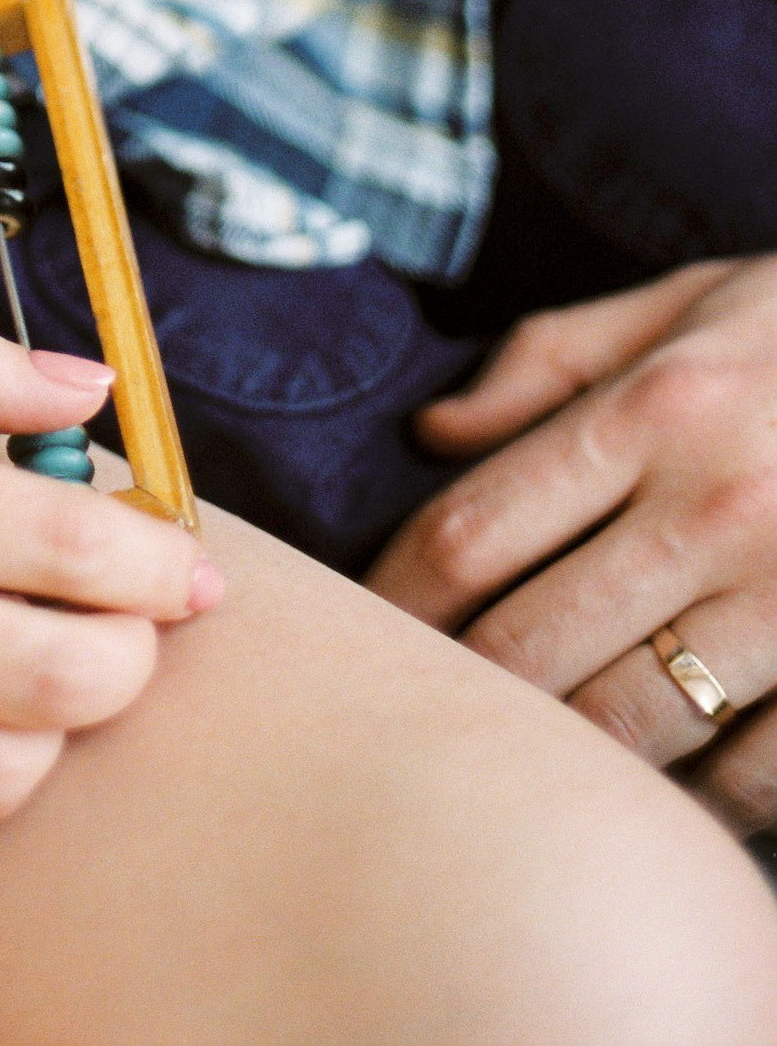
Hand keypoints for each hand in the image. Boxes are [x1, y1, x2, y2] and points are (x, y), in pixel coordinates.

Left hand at [369, 258, 776, 829]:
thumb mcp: (688, 301)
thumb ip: (552, 358)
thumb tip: (432, 433)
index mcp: (653, 410)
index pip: (473, 531)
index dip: (395, 597)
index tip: (361, 630)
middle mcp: (713, 507)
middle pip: (530, 644)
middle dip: (457, 692)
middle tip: (416, 715)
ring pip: (629, 724)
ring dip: (562, 755)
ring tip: (520, 761)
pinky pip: (751, 775)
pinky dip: (695, 797)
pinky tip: (663, 787)